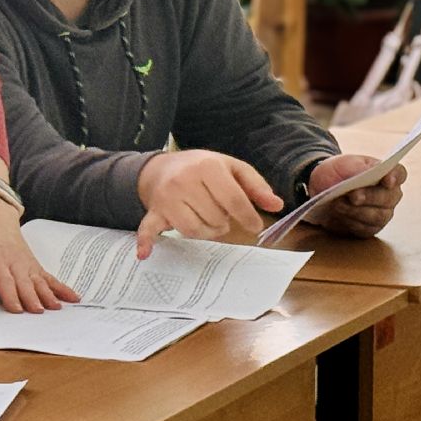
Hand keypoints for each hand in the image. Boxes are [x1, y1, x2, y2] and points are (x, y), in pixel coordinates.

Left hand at [0, 195, 77, 311]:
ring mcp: (28, 265)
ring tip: (56, 308)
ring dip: (48, 295)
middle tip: (38, 313)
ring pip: (40, 282)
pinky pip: (50, 278)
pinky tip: (73, 297)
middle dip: (31, 298)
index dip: (10, 296)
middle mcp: (15, 264)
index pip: (4, 281)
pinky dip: (62, 288)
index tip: (16, 310)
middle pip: (24, 284)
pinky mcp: (36, 266)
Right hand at [136, 150, 282, 257]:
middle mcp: (184, 180)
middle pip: (215, 218)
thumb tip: (276, 205)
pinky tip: (144, 254)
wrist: (161, 167)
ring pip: (194, 230)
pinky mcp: (155, 211)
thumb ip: (255, 186)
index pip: (234, 200)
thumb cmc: (202, 169)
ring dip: (206, 231)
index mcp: (207, 167)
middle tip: (219, 211)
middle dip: (222, 220)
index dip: (248, 217)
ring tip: (206, 218)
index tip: (255, 226)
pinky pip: (149, 229)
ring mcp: (167, 197)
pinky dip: (146, 242)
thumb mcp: (232, 167)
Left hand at [304, 154, 406, 238]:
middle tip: (352, 196)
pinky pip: (364, 229)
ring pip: (377, 216)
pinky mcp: (369, 228)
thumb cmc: (336, 173)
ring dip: (355, 211)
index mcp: (386, 173)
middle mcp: (389, 195)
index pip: (399, 174)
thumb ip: (358, 166)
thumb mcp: (343, 164)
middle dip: (369, 197)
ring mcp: (382, 213)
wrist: (319, 190)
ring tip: (337, 204)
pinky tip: (337, 215)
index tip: (387, 180)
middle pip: (388, 198)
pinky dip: (349, 222)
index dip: (395, 177)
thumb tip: (374, 169)